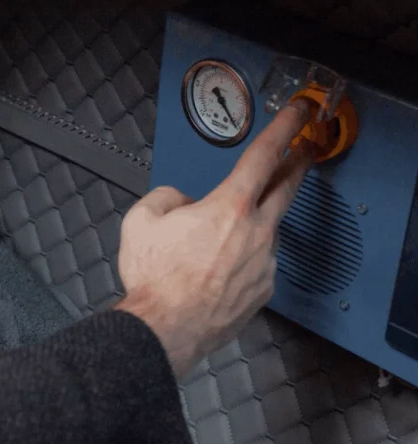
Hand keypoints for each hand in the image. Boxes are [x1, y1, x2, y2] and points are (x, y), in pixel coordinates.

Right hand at [116, 101, 312, 377]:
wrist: (165, 329)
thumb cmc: (154, 279)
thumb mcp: (140, 221)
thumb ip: (166, 197)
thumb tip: (182, 203)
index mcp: (228, 207)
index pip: (264, 156)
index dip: (284, 129)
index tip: (298, 115)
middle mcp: (255, 232)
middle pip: (286, 188)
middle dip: (297, 164)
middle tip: (303, 151)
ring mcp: (263, 264)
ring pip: (265, 232)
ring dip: (253, 225)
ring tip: (216, 241)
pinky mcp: (262, 291)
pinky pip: (256, 265)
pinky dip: (242, 260)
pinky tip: (216, 271)